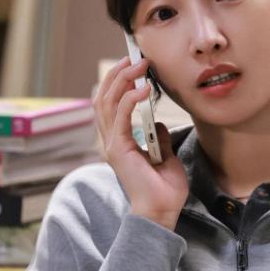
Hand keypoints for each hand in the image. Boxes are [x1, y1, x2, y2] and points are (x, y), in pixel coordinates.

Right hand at [93, 56, 188, 230]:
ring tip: (140, 66)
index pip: (110, 103)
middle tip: (135, 57)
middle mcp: (111, 139)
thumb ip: (158, 138)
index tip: (133, 64)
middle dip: (118, 74)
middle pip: (104, 97)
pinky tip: (145, 89)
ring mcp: (113, 144)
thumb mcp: (165, 156)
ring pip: (108, 102)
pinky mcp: (120, 149)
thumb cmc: (163, 189)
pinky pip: (122, 117)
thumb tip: (157, 123)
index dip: (117, 81)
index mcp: (119, 140)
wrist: (161, 212)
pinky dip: (131, 99)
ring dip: (123, 80)